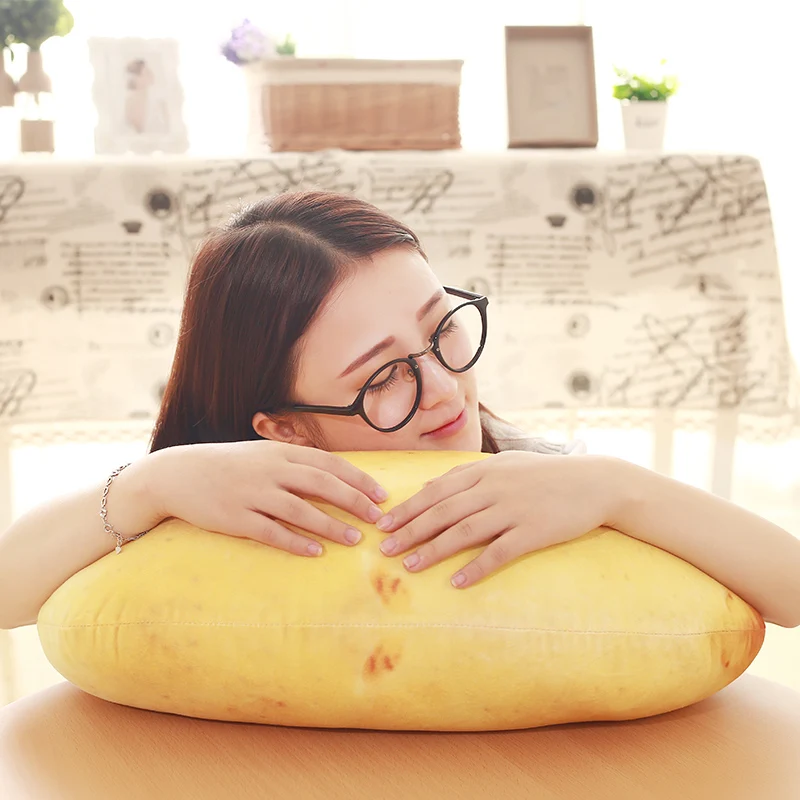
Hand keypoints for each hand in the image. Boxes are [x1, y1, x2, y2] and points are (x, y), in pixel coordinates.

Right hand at [147, 440, 387, 556]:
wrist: (177, 475)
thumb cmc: (227, 465)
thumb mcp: (262, 454)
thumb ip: (294, 462)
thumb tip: (333, 475)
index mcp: (280, 452)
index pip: (329, 463)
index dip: (357, 479)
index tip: (381, 494)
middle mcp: (270, 470)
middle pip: (321, 484)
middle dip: (353, 501)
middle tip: (377, 518)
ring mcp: (252, 494)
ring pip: (300, 510)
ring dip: (330, 526)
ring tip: (354, 540)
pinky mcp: (235, 518)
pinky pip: (271, 532)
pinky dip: (295, 543)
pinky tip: (315, 553)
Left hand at [376, 451, 613, 587]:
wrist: (594, 482)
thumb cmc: (545, 474)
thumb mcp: (504, 464)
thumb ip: (467, 475)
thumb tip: (430, 487)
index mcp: (484, 471)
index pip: (436, 491)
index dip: (407, 508)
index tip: (383, 524)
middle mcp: (493, 487)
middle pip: (442, 511)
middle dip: (410, 530)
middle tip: (384, 549)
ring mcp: (513, 509)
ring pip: (464, 530)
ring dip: (433, 549)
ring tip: (410, 566)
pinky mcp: (533, 531)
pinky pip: (499, 552)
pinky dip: (476, 567)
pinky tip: (457, 582)